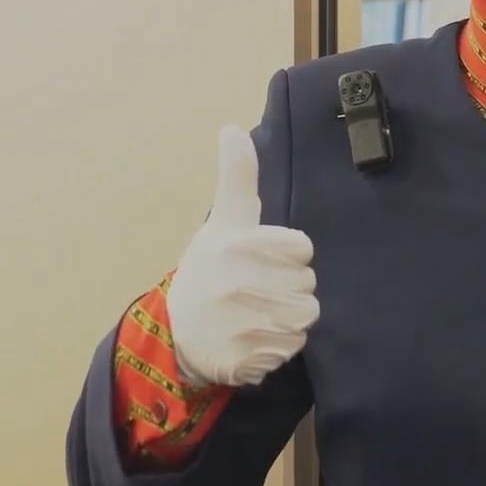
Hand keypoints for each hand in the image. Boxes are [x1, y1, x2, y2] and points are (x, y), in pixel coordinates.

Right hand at [166, 125, 319, 386]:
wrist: (178, 333)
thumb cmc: (210, 268)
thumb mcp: (224, 221)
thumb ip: (236, 177)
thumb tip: (231, 128)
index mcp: (235, 245)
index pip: (302, 248)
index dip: (288, 253)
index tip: (262, 258)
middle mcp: (237, 282)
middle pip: (307, 283)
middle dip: (289, 285)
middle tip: (257, 288)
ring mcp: (241, 323)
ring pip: (305, 315)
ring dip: (288, 316)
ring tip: (259, 312)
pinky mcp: (247, 357)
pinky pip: (293, 346)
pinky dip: (280, 344)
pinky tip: (255, 337)